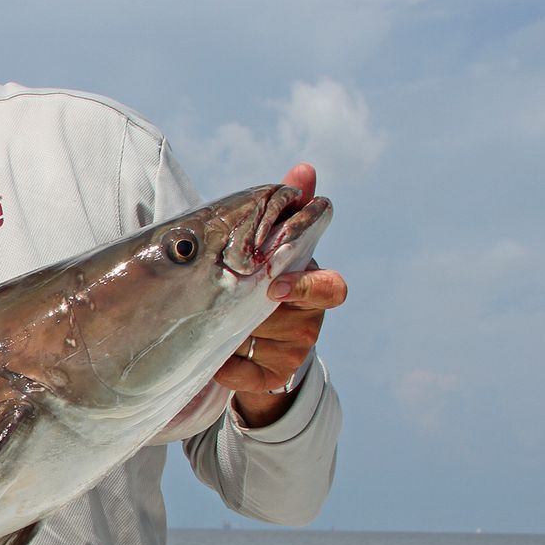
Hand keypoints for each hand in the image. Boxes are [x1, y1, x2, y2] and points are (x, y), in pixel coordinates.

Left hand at [216, 163, 348, 427]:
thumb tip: (305, 168)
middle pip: (291, 319)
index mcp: (312, 284)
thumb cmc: (259, 280)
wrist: (247, 336)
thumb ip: (289, 210)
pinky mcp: (275, 376)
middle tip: (238, 309)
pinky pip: (249, 374)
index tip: (276, 287)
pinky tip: (215, 356)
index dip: (306, 288)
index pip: (332, 289)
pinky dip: (228, 367)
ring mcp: (295, 349)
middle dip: (263, 316)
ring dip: (234, 333)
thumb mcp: (271, 246)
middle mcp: (310, 318)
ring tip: (212, 322)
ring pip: (264, 342)